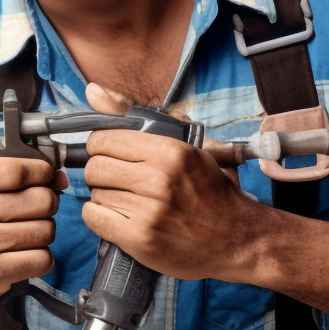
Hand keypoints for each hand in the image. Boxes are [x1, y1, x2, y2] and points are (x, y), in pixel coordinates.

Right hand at [0, 153, 67, 305]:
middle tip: (36, 206)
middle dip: (47, 201)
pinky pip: (41, 259)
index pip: (16, 170)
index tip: (45, 175)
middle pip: (39, 200)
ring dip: (43, 230)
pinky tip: (23, 252)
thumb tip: (59, 176)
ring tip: (25, 230)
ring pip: (44, 230)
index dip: (41, 172)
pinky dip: (40, 256)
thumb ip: (5, 168)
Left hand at [80, 83, 262, 281]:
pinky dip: (99, 217)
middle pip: (95, 167)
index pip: (104, 139)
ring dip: (105, 196)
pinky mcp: (139, 239)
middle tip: (119, 179)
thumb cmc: (209, 189)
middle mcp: (158, 179)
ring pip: (95, 193)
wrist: (236, 238)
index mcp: (170, 151)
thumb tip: (92, 91)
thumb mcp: (184, 145)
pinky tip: (118, 217)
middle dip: (101, 172)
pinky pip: (93, 218)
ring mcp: (148, 211)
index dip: (103, 147)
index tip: (112, 154)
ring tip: (127, 200)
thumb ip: (135, 118)